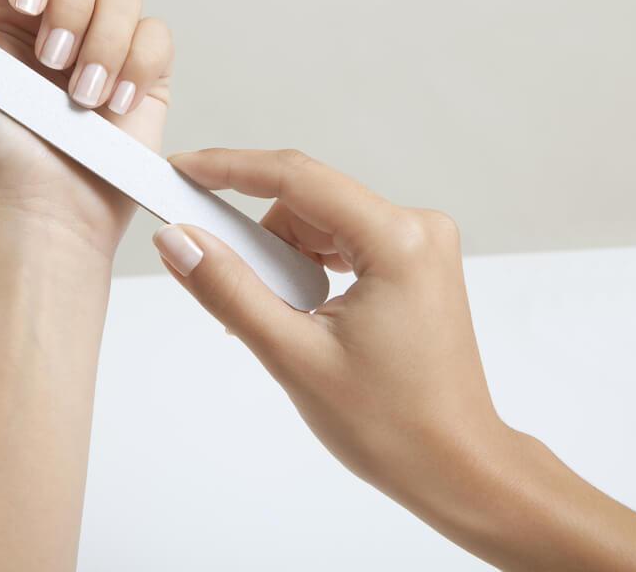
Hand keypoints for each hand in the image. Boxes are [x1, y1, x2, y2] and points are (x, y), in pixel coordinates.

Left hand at [0, 0, 173, 255]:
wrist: (45, 205)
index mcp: (10, 5)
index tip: (28, 6)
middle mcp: (60, 14)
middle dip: (71, 5)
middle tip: (52, 62)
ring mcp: (106, 40)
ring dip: (102, 47)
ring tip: (81, 100)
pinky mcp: (145, 70)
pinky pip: (156, 36)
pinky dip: (136, 68)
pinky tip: (114, 106)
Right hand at [152, 148, 499, 506]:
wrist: (455, 466)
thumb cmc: (394, 426)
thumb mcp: (294, 355)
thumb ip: (229, 290)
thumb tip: (180, 241)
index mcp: (398, 241)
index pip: (297, 178)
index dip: (229, 168)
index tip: (183, 170)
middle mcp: (417, 229)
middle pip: (308, 200)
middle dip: (256, 234)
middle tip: (214, 269)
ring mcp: (420, 246)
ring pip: (321, 222)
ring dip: (282, 257)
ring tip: (275, 316)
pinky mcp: (414, 264)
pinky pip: (343, 242)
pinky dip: (307, 267)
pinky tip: (295, 309)